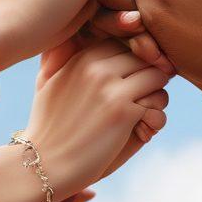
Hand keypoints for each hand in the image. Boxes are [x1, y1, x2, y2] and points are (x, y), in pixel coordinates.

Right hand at [25, 40, 170, 199]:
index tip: (132, 84)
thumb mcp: (46, 83)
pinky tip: (141, 132)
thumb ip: (59, 57)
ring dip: (156, 97)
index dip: (133, 64)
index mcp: (82, 58)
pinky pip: (158, 103)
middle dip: (149, 78)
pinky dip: (154, 119)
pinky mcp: (123, 113)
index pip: (125, 45)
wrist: (43, 165)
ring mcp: (111, 89)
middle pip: (145, 57)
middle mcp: (97, 68)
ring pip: (158, 76)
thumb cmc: (47, 127)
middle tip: (143, 101)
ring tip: (144, 115)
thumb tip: (70, 37)